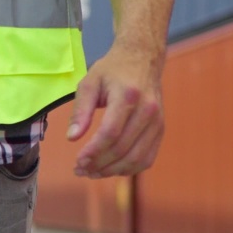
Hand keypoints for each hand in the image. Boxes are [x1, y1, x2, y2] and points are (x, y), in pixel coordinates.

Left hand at [66, 44, 164, 178]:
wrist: (143, 59)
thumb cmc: (112, 71)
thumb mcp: (89, 83)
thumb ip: (80, 111)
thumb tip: (72, 138)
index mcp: (128, 96)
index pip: (110, 133)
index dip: (93, 152)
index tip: (77, 161)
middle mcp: (147, 110)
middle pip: (122, 149)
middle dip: (98, 164)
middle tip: (79, 170)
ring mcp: (157, 121)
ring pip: (135, 158)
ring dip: (112, 171)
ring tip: (92, 172)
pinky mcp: (160, 129)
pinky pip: (147, 158)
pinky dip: (128, 169)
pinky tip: (111, 169)